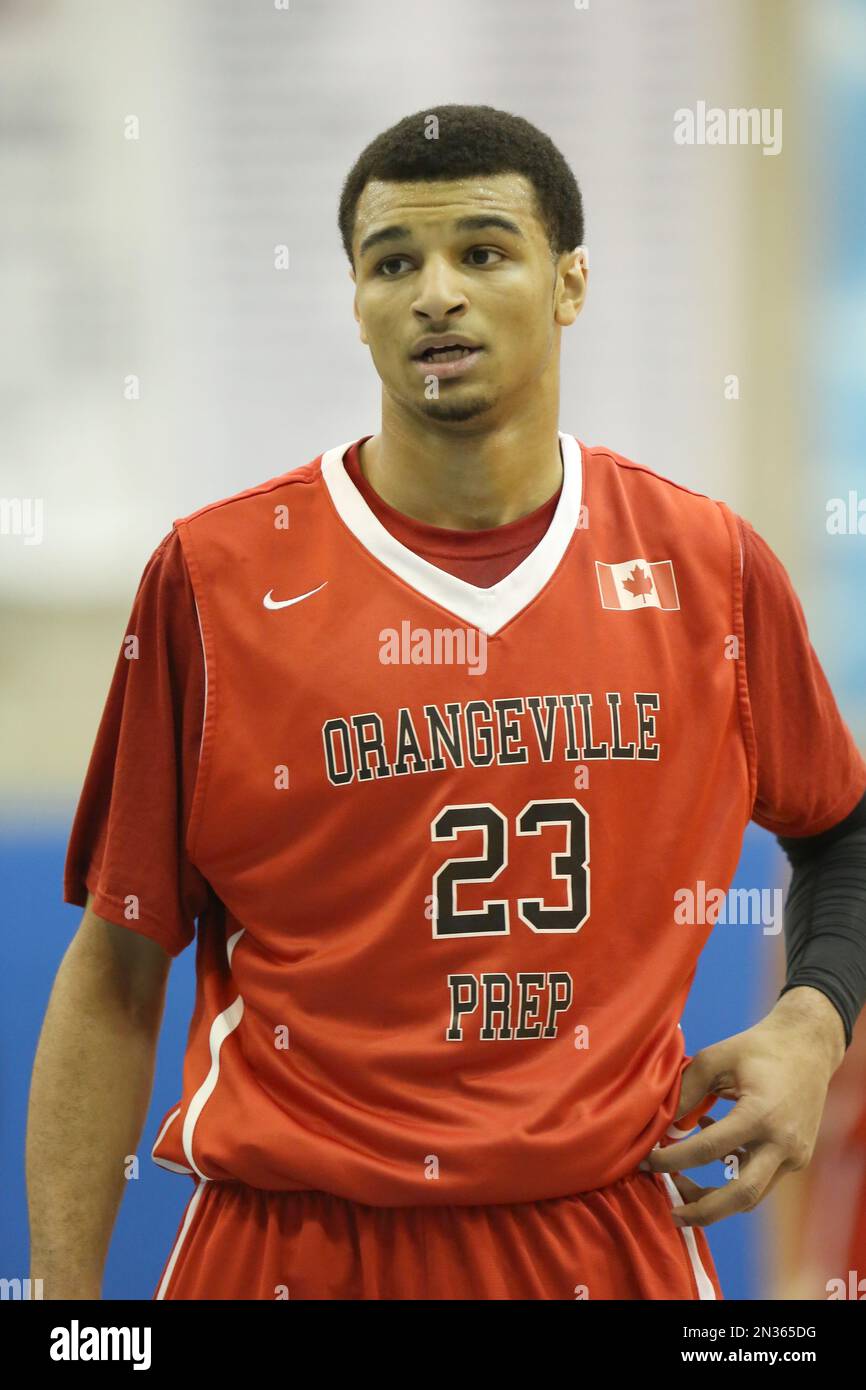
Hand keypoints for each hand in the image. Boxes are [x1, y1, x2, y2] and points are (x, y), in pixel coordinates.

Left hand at [640, 987, 845, 1227]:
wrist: (808, 1047)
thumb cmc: (756, 1048)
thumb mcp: (715, 1058)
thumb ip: (686, 1092)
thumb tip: (661, 1126)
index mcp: (760, 1114)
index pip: (709, 1149)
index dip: (673, 1159)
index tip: (647, 1161)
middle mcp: (782, 1142)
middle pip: (742, 1195)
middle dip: (703, 1210)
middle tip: (672, 1214)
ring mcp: (794, 1155)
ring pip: (753, 1196)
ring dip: (716, 1199)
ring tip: (681, 1184)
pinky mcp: (797, 1159)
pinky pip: (761, 1178)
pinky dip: (733, 1175)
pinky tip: (712, 1151)